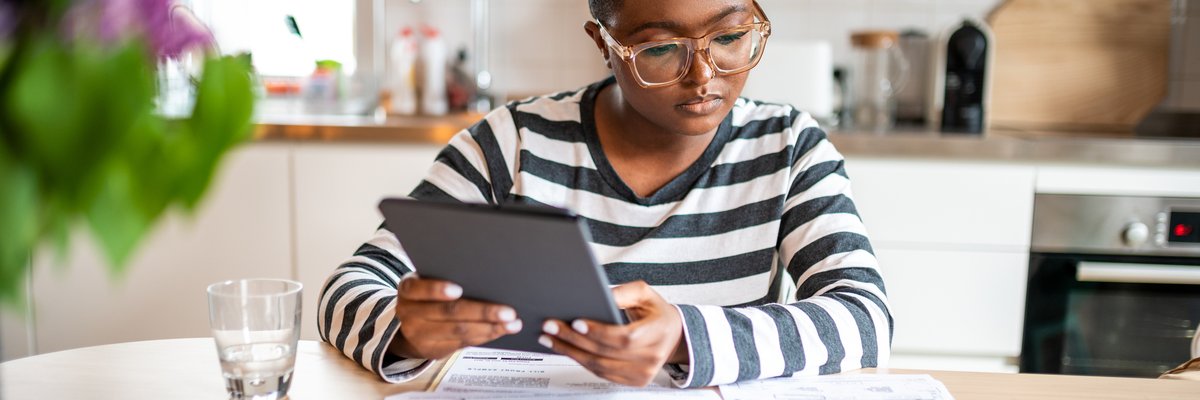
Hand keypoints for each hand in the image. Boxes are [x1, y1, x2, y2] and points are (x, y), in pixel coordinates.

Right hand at [389, 276, 522, 359]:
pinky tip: (501, 330)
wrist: (406, 330)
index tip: (458, 290)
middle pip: (448, 313)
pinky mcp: (434, 350)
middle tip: (507, 311)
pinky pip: (463, 343)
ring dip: (490, 327)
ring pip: (459, 331)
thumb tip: (485, 272)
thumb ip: (444, 278)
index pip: (418, 288)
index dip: (436, 290)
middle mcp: (410, 313)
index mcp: (408, 290)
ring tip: (512, 323)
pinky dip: (485, 335)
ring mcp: (420, 335)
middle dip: (481, 312)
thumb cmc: (425, 297)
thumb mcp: (424, 284)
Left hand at [538, 281, 687, 386]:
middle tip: (550, 326)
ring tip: (550, 338)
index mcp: (658, 332)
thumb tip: (601, 295)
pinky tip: (566, 349)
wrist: (673, 336)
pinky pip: (601, 373)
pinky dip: (581, 361)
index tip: (576, 323)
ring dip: (571, 352)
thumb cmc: (656, 312)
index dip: (599, 332)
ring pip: (600, 366)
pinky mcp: (633, 381)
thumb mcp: (645, 294)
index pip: (625, 338)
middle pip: (606, 353)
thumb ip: (624, 292)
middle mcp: (652, 356)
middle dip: (574, 340)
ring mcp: (643, 373)